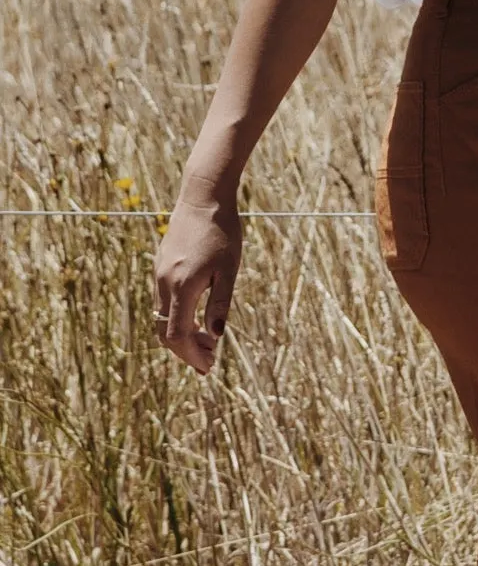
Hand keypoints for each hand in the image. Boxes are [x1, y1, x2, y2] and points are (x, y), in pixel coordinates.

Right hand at [153, 178, 242, 375]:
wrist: (202, 197)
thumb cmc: (223, 231)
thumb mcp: (229, 269)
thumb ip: (220, 303)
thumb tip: (216, 336)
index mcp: (182, 286)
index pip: (178, 335)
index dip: (192, 356)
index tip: (208, 368)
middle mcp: (164, 283)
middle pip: (165, 332)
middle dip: (185, 352)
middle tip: (208, 363)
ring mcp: (159, 274)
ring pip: (161, 318)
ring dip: (180, 336)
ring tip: (207, 342)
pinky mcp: (160, 266)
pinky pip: (162, 302)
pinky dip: (175, 318)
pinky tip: (196, 318)